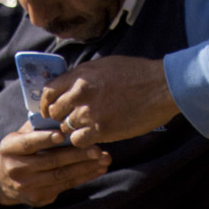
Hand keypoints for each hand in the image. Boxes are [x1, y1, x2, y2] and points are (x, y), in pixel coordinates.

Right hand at [0, 126, 111, 208]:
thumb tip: (64, 115)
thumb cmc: (21, 149)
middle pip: (50, 161)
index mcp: (9, 148)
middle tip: (97, 149)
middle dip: (76, 155)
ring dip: (85, 167)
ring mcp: (27, 186)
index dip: (45, 139)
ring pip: (61, 176)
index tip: (63, 134)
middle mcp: (15, 169)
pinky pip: (65, 186)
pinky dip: (84, 176)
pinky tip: (98, 169)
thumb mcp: (22, 135)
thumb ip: (39, 126)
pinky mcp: (38, 198)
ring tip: (104, 159)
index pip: (28, 143)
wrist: (5, 181)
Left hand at [42, 56, 179, 147]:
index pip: (48, 91)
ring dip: (74, 130)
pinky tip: (95, 137)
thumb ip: (84, 77)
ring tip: (88, 129)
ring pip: (66, 128)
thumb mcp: (105, 66)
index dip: (46, 104)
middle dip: (60, 118)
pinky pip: (78, 141)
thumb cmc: (138, 74)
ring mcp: (89, 112)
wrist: (161, 87)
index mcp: (81, 75)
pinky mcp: (101, 130)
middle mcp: (81, 92)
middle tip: (70, 122)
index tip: (49, 110)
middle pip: (55, 112)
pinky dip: (84, 141)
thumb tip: (70, 86)